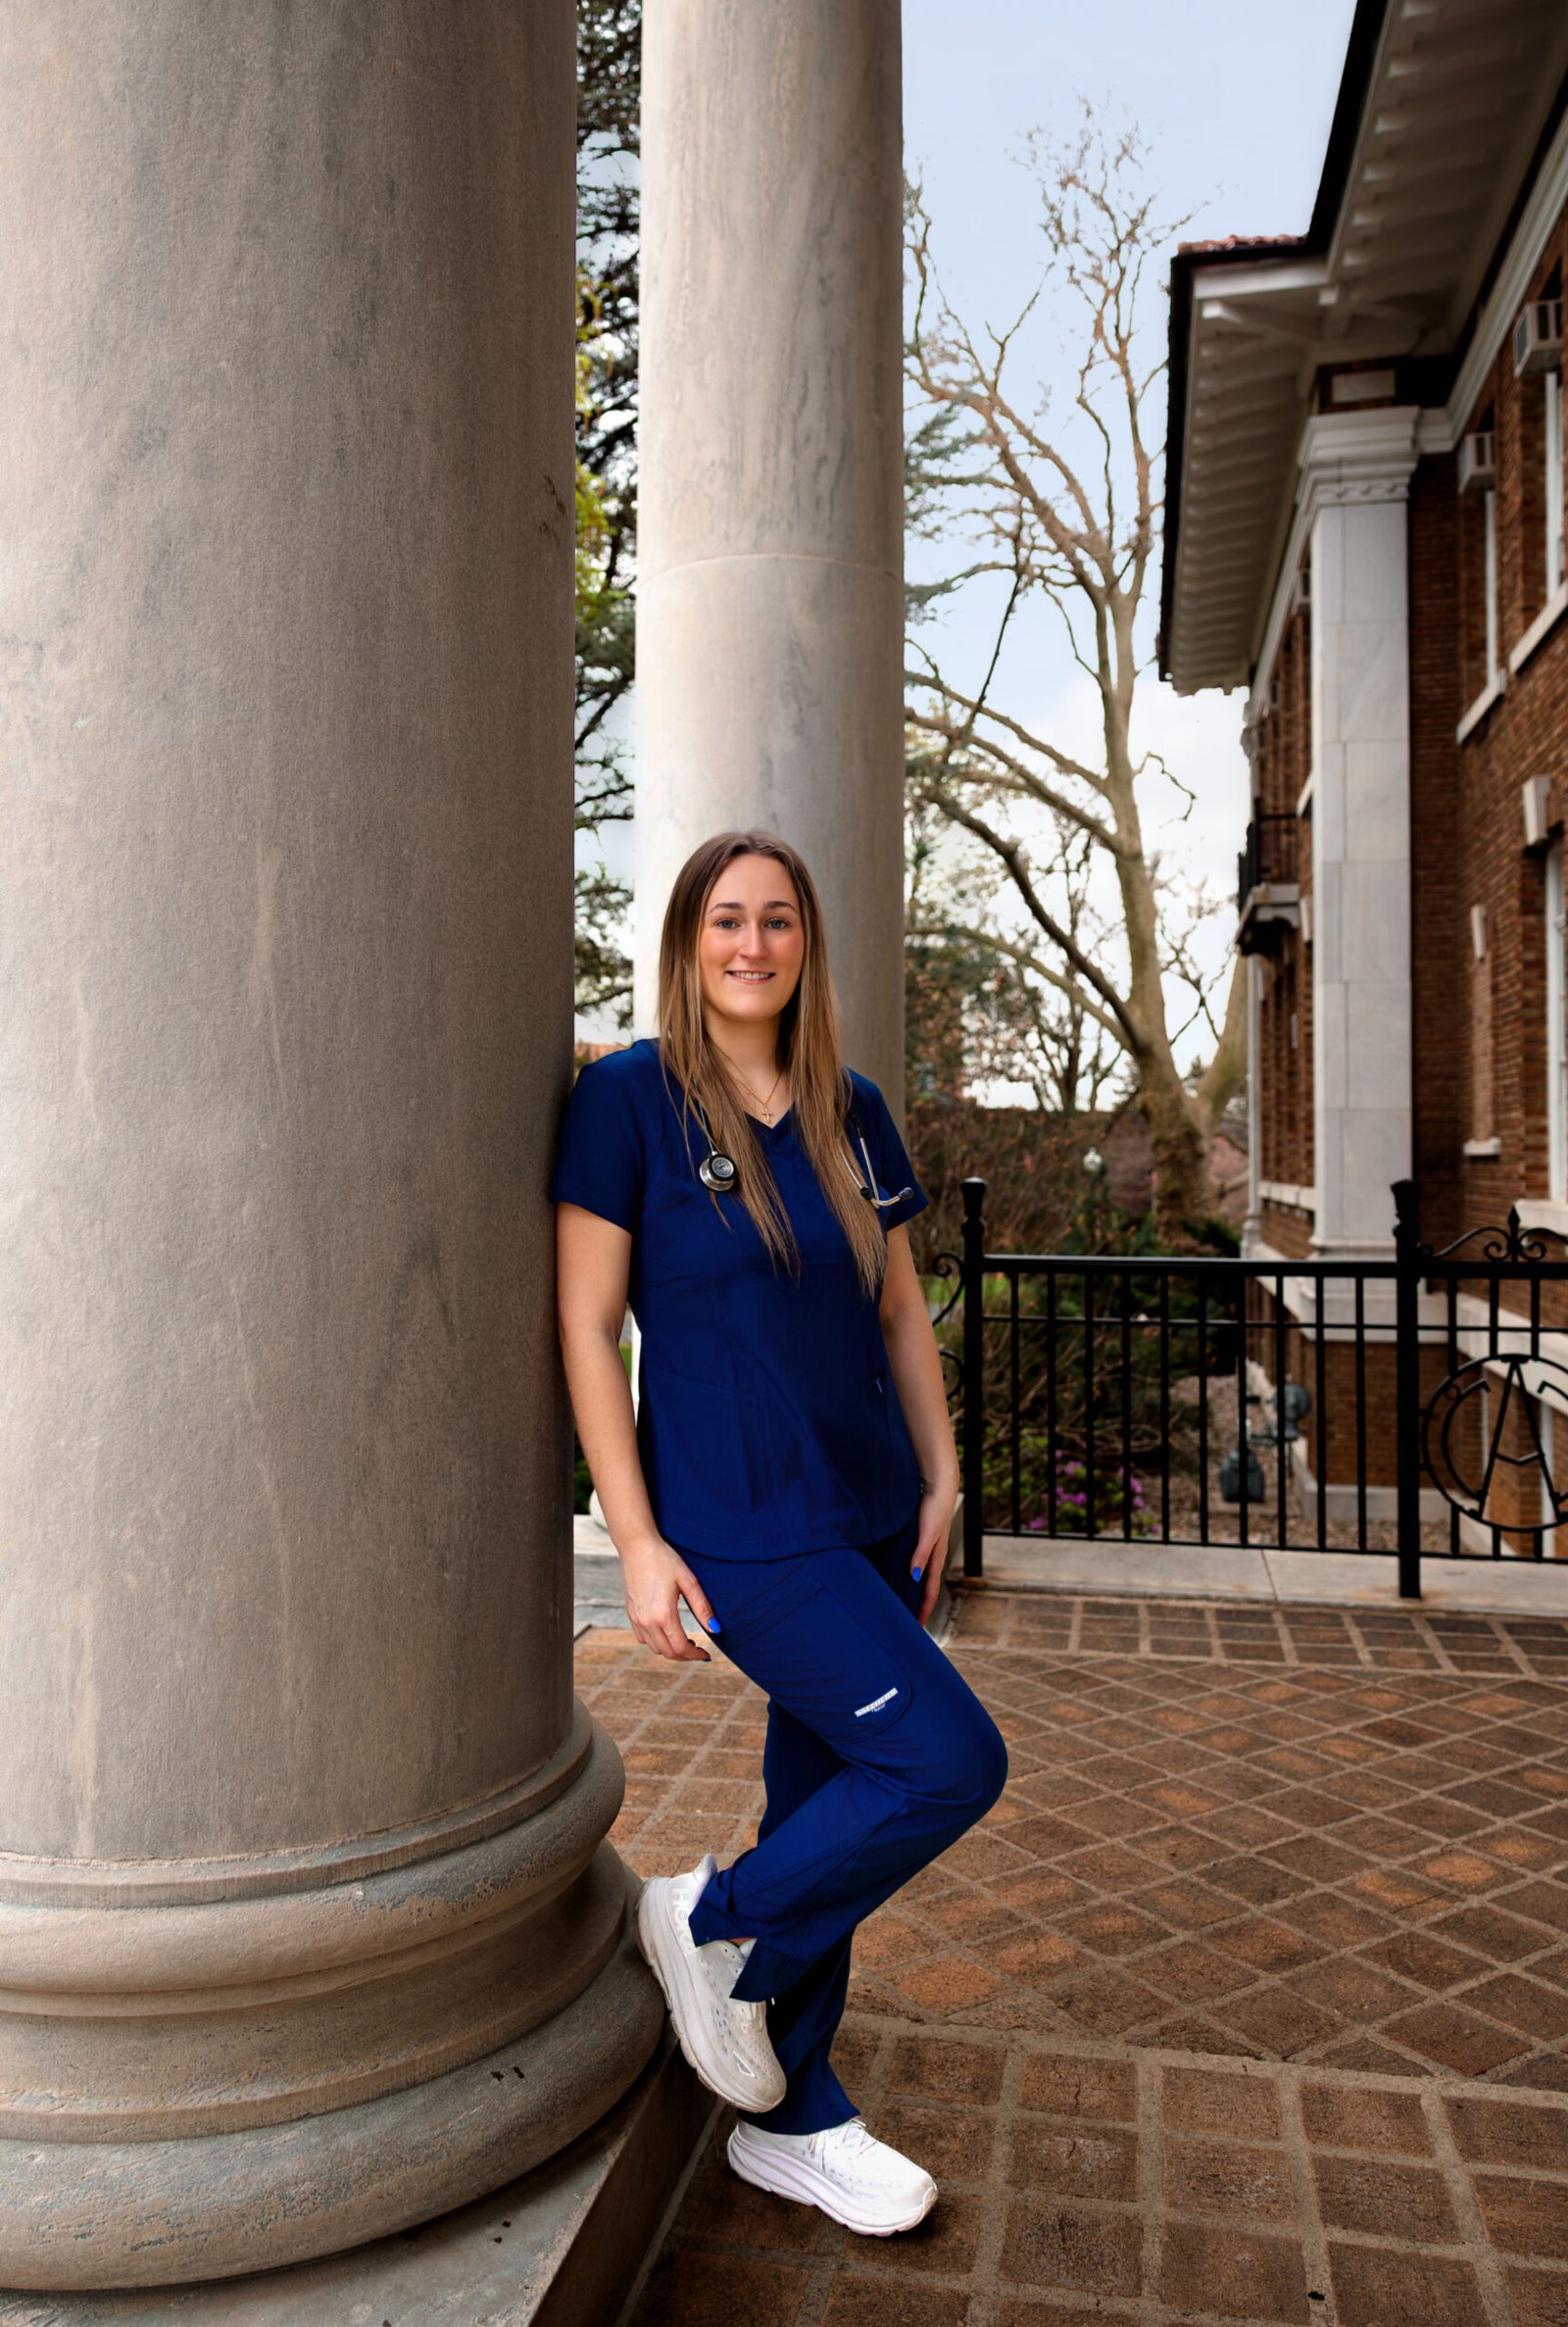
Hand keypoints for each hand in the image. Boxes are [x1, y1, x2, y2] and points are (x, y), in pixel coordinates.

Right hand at [619, 1535, 719, 1662]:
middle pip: (667, 1652)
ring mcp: (636, 1618)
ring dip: (670, 1650)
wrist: (636, 1545)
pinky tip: (666, 1631)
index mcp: (663, 1614)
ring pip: (654, 1648)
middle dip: (685, 1655)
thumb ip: (702, 1607)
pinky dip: (656, 1642)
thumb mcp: (688, 1580)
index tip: (706, 1655)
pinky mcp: (630, 1612)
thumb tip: (715, 1629)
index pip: (680, 1648)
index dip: (695, 1655)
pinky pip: (642, 1638)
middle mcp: (646, 1621)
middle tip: (698, 1649)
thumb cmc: (664, 1559)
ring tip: (685, 1641)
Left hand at [909, 1480, 956, 1625]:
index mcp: (936, 1559)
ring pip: (921, 1577)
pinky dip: (910, 1575)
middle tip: (907, 1623)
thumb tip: (915, 1578)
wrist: (939, 1487)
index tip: (917, 1628)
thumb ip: (921, 1554)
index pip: (930, 1592)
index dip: (923, 1610)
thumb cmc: (933, 1510)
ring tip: (902, 1603)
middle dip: (918, 1605)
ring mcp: (928, 1550)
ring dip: (914, 1591)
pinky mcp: (922, 1541)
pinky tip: (900, 1575)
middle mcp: (933, 1558)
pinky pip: (916, 1564)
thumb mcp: (927, 1534)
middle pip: (925, 1588)